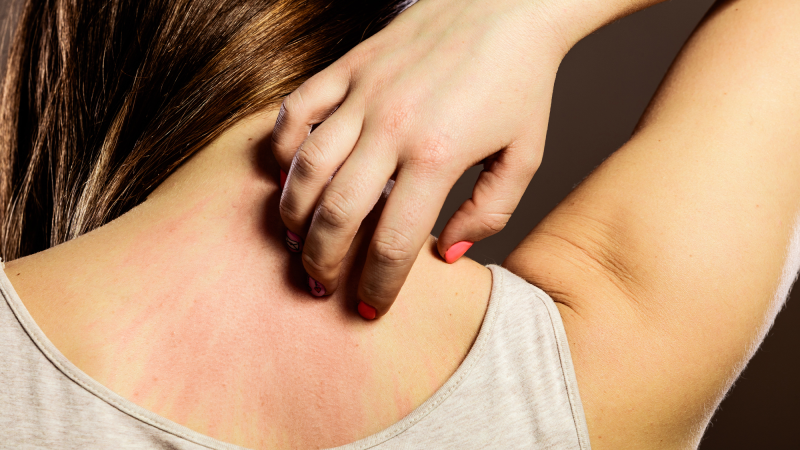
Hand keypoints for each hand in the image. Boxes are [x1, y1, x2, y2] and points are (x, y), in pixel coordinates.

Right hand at [272, 0, 572, 318]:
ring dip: (293, 214)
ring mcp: (363, 93)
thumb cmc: (521, 83)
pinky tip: (285, 173)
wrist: (508, 4)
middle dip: (321, 262)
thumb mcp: (524, 156)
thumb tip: (446, 257)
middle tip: (319, 285)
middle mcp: (392, 126)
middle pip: (335, 214)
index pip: (392, 244)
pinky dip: (281, 146)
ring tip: (297, 241)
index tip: (369, 309)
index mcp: (438, 155)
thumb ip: (490, 213)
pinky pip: (296, 110)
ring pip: (305, 167)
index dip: (376, 287)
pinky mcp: (349, 66)